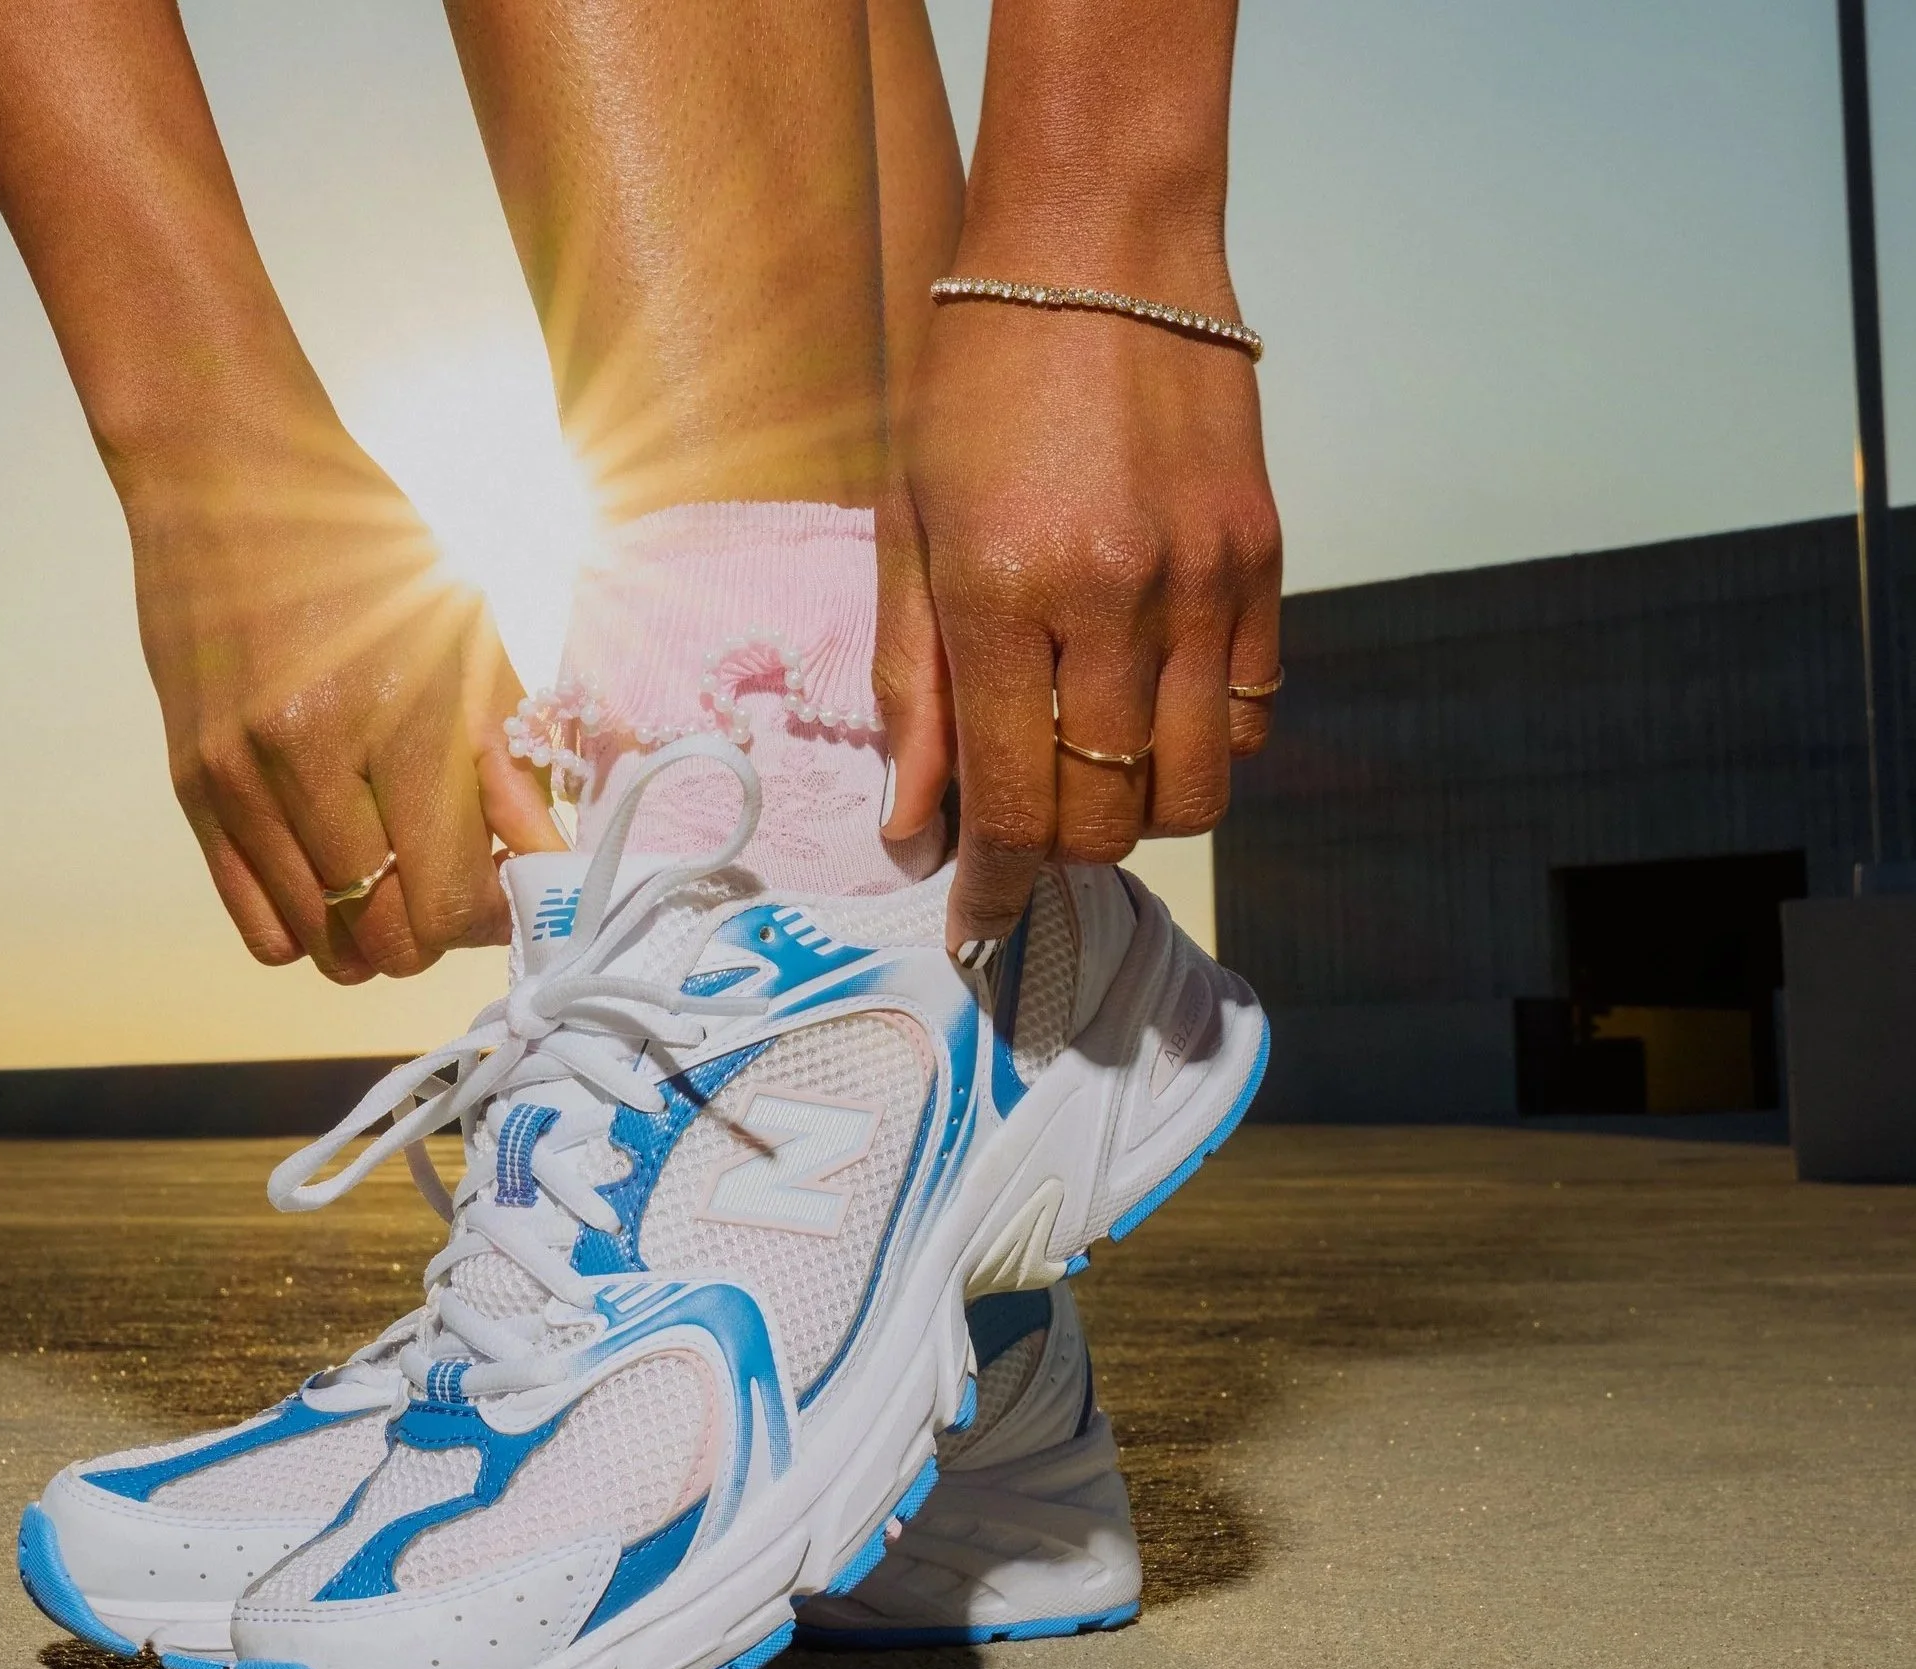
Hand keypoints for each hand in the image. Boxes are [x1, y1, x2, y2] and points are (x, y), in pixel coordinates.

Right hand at [122, 436, 560, 981]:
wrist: (227, 475)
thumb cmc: (367, 548)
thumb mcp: (469, 636)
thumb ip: (510, 762)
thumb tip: (542, 861)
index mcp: (397, 716)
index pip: (451, 895)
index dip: (494, 913)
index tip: (507, 882)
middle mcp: (309, 758)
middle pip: (388, 937)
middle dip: (439, 931)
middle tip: (457, 880)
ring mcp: (240, 780)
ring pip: (324, 944)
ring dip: (376, 936)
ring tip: (400, 877)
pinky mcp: (193, 787)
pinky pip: (259, 923)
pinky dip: (311, 926)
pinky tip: (339, 875)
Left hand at [873, 292, 1280, 947]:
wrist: (1100, 243)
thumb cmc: (972, 381)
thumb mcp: (906, 530)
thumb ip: (910, 691)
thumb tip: (914, 832)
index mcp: (1005, 595)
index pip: (1015, 807)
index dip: (995, 890)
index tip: (976, 923)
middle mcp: (1115, 602)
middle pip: (1111, 819)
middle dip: (1060, 850)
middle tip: (1021, 818)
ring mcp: (1205, 583)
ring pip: (1196, 790)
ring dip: (1136, 811)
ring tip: (1086, 764)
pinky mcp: (1264, 558)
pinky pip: (1251, 713)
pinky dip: (1199, 743)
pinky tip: (1146, 702)